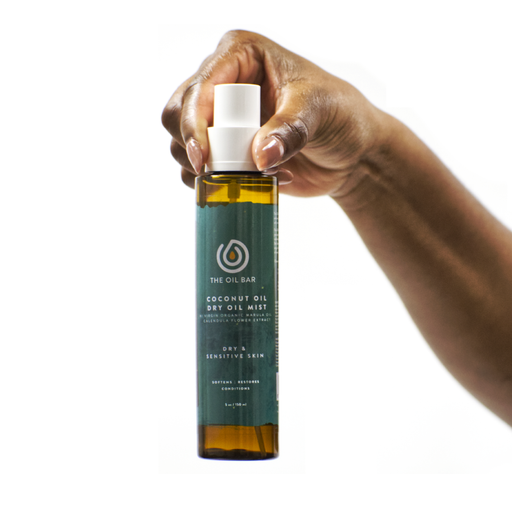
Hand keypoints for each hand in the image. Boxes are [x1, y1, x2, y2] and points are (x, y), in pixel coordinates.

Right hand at [162, 30, 386, 197]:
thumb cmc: (340, 116)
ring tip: (253, 174)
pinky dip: (217, 183)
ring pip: (180, 144)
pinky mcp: (224, 150)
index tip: (203, 158)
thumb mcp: (319, 111)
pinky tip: (256, 181)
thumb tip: (260, 156)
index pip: (199, 86)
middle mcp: (223, 83)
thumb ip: (290, 129)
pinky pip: (198, 170)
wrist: (350, 152)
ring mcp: (220, 119)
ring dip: (206, 168)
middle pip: (177, 113)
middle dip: (193, 146)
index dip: (193, 122)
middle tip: (224, 168)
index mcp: (240, 55)